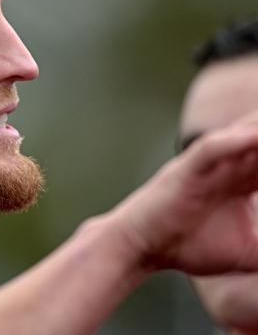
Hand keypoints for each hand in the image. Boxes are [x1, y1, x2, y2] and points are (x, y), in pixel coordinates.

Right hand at [110, 124, 257, 274]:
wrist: (142, 248)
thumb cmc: (186, 247)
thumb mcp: (247, 252)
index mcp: (240, 180)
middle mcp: (226, 165)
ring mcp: (207, 164)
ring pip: (242, 136)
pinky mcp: (185, 169)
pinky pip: (211, 149)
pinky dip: (233, 141)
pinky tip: (253, 137)